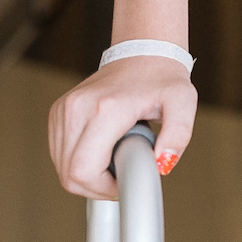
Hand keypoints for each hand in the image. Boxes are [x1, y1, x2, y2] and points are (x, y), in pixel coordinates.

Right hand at [47, 55, 197, 198]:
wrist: (142, 53)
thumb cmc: (162, 78)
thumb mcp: (183, 102)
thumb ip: (179, 134)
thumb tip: (163, 163)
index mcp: (105, 109)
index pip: (83, 171)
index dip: (103, 188)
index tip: (124, 180)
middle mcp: (77, 108)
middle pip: (69, 174)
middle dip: (96, 185)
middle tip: (121, 171)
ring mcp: (63, 109)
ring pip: (62, 166)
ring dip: (87, 173)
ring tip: (115, 154)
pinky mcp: (58, 112)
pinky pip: (59, 153)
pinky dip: (78, 160)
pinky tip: (101, 148)